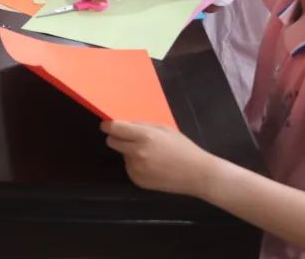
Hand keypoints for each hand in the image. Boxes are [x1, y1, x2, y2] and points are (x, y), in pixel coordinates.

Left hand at [102, 121, 218, 196]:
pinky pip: (129, 168)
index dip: (108, 126)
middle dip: (117, 138)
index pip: (114, 129)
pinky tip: (152, 166)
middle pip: (112, 142)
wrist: (197, 174)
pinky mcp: (137, 180)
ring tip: (150, 155)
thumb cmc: (183, 148)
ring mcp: (136, 168)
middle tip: (130, 139)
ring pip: (122, 155)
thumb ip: (142, 126)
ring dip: (129, 153)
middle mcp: (136, 152)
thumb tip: (125, 124)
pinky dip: (136, 165)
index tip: (107, 125)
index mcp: (144, 136)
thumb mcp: (164, 129)